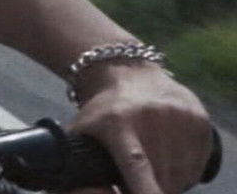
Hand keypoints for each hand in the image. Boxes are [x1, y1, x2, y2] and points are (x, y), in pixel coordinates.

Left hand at [69, 63, 212, 193]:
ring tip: (153, 166)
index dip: (145, 190)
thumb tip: (54, 178)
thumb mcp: (82, 127)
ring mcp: (178, 118)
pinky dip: (186, 170)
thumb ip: (70, 155)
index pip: (136, 164)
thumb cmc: (102, 111)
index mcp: (118, 124)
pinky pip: (197, 164)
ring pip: (181, 175)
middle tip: (138, 181)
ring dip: (169, 181)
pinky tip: (169, 156)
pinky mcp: (199, 120)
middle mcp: (152, 118)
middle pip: (160, 177)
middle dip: (151, 189)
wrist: (128, 71)